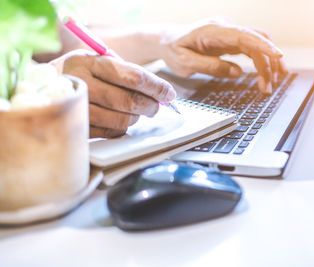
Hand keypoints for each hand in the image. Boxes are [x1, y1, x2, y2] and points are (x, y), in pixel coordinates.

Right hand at [59, 50, 175, 137]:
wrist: (43, 88)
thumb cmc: (83, 73)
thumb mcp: (100, 61)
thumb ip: (129, 72)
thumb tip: (162, 92)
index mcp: (91, 62)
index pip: (134, 76)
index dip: (157, 87)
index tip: (169, 93)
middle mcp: (83, 83)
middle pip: (130, 101)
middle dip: (151, 106)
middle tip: (156, 107)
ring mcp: (79, 108)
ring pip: (122, 121)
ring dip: (136, 118)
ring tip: (135, 112)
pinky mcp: (78, 127)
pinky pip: (111, 133)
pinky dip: (122, 128)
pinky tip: (120, 119)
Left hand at [158, 18, 287, 93]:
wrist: (167, 40)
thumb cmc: (173, 50)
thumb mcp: (185, 63)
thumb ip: (210, 67)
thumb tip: (237, 72)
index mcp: (212, 30)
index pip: (244, 35)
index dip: (263, 45)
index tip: (278, 55)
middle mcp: (225, 27)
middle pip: (256, 41)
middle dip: (267, 63)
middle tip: (268, 87)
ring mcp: (229, 32)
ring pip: (257, 44)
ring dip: (267, 64)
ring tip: (269, 85)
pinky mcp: (231, 39)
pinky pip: (251, 47)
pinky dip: (260, 61)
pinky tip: (265, 74)